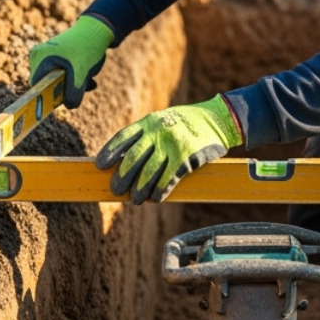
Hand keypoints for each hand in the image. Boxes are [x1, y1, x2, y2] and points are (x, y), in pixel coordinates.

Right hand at [27, 15, 115, 108]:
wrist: (97, 30)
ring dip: (74, 85)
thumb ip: (73, 94)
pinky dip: (75, 78)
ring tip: (89, 80)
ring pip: (57, 80)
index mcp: (39, 58)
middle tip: (83, 88)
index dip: (47, 98)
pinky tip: (89, 77)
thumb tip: (69, 106)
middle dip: (67, 90)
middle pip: (47, 85)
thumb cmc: (87, 50)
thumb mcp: (82, 75)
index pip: (36, 87)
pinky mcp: (56, 56)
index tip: (62, 103)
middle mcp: (38, 55)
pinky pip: (62, 74)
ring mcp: (46, 55)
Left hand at [96, 95, 241, 203]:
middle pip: (132, 158)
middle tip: (116, 190)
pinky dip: (160, 190)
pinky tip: (156, 197)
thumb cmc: (187, 123)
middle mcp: (158, 132)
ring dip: (140, 189)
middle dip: (122, 176)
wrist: (219, 119)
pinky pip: (168, 179)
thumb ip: (146, 136)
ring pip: (149, 172)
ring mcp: (172, 144)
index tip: (100, 165)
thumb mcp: (164, 120)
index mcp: (149, 122)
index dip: (109, 152)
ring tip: (136, 199)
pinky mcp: (187, 157)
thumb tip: (123, 160)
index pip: (123, 137)